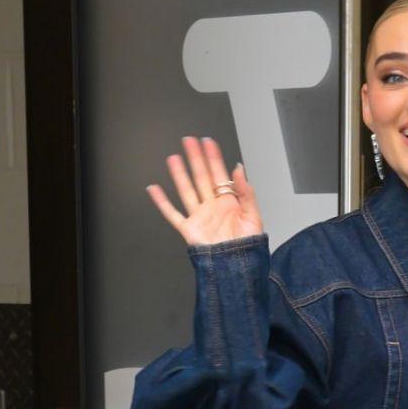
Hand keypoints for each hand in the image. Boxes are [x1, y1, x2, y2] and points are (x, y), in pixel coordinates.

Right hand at [147, 135, 262, 245]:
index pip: (219, 174)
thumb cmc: (247, 246)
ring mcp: (199, 216)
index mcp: (228, 202)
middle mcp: (212, 206)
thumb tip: (239, 169)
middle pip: (201, 177)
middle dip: (195, 158)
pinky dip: (162, 202)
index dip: (213, 157)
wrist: (237, 268)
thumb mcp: (253, 216)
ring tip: (174, 158)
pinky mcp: (189, 229)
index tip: (207, 142)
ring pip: (186, 190)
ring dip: (179, 174)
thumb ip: (246, 192)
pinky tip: (154, 189)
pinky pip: (172, 214)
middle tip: (189, 141)